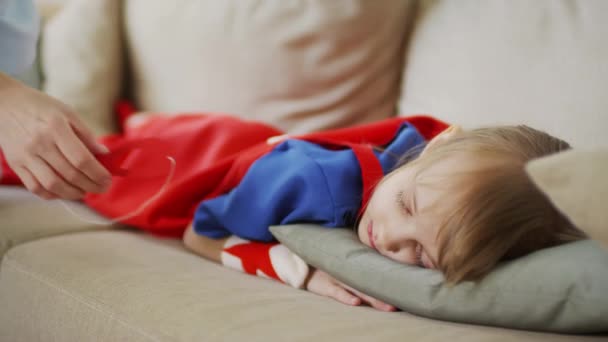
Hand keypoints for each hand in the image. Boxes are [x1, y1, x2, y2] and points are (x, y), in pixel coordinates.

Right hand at [0, 73, 111, 199]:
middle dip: (91, 186)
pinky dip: (53, 195)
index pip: (81, 159)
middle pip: (70, 174)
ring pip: (53, 185)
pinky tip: (64, 192)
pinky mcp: (16, 164)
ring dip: (73, 193)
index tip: (108, 180)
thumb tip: (105, 155)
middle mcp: (39, 143)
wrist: (5, 104)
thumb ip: (86, 135)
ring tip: (85, 192)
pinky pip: (35, 187)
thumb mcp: (67, 113)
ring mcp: (25, 156)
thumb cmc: (41, 107)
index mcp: (56, 128)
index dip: (98, 174)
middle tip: (102, 188)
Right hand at [305, 268, 395, 311]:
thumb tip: (379, 266)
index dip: (389, 282)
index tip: (406, 289)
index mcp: (353, 266)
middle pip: (370, 284)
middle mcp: (347, 271)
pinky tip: (356, 303)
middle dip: (386, 294)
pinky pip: (336, 292)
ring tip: (387, 307)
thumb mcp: (341, 260)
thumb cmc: (324, 261)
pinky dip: (346, 297)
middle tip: (401, 303)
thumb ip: (357, 262)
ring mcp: (336, 278)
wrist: (300, 259)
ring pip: (358, 289)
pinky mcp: (324, 285)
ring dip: (372, 299)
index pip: (374, 274)